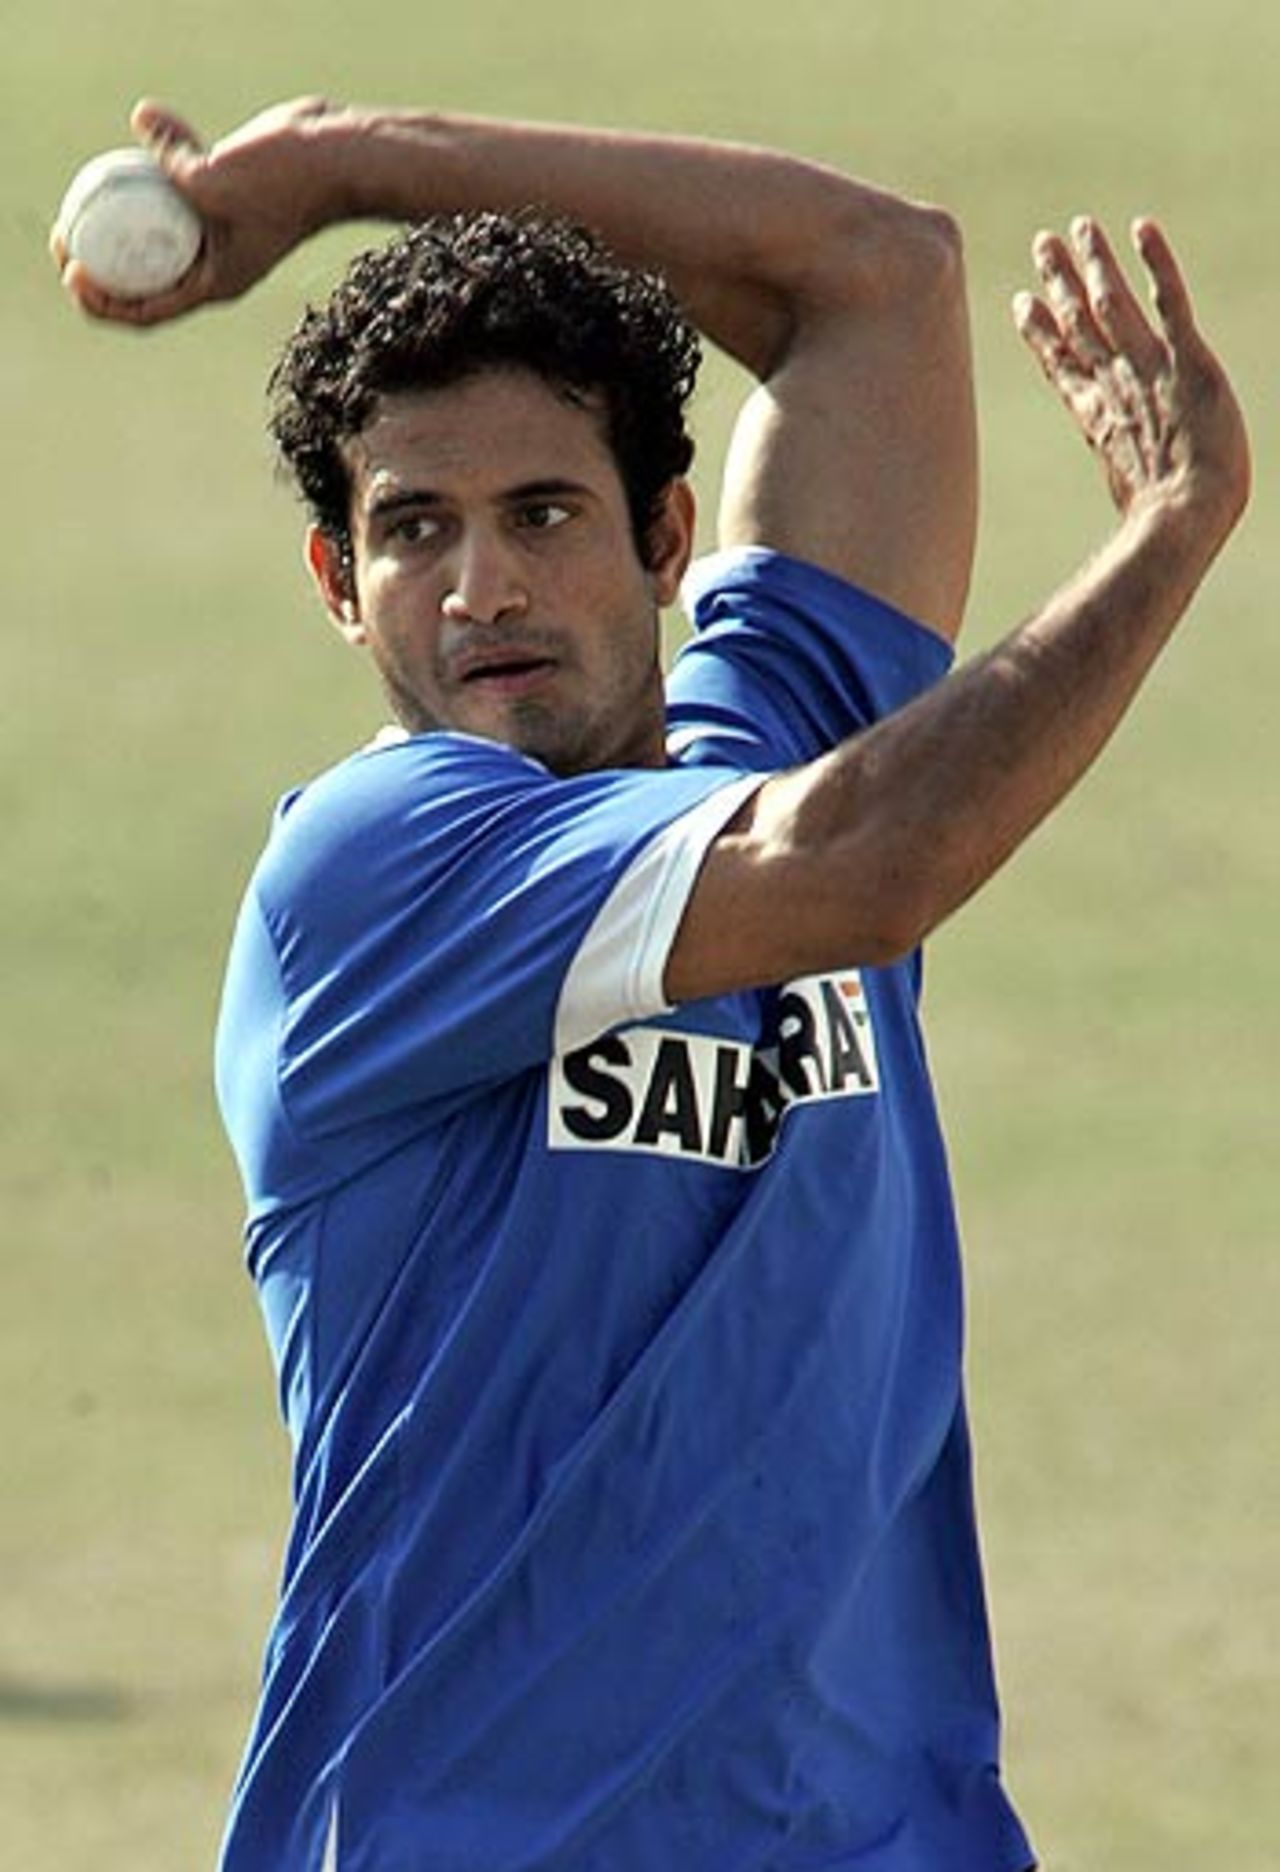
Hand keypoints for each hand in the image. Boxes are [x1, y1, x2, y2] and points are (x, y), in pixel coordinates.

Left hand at [50, 96, 344, 327]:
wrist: (339, 158)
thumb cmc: (288, 182)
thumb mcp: (217, 180)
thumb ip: (174, 161)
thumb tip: (142, 121)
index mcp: (214, 283)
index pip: (147, 310)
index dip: (103, 301)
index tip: (73, 272)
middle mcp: (214, 264)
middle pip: (144, 278)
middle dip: (100, 262)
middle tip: (65, 235)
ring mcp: (219, 230)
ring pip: (159, 232)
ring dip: (122, 217)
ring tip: (86, 196)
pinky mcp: (226, 192)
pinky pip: (181, 183)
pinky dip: (161, 161)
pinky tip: (147, 123)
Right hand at [1014, 217, 1249, 539]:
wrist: (1184, 516)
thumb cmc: (1165, 520)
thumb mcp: (1131, 490)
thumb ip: (1121, 476)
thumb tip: (1107, 489)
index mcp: (1097, 416)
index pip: (1062, 362)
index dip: (1040, 331)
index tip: (1021, 302)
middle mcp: (1116, 384)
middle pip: (1078, 324)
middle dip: (1059, 282)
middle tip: (1042, 243)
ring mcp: (1150, 370)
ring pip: (1113, 304)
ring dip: (1095, 263)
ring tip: (1080, 226)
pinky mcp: (1188, 360)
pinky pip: (1170, 303)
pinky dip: (1155, 264)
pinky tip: (1142, 229)